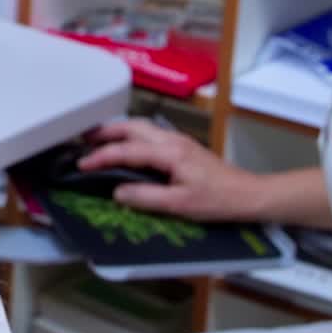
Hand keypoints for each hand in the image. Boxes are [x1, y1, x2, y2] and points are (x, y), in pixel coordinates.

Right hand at [78, 118, 263, 219]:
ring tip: (100, 141)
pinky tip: (128, 147)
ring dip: (117, 131)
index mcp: (168, 152)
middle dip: (105, 132)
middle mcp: (171, 140)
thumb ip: (146, 197)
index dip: (101, 156)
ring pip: (140, 127)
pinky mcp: (182, 147)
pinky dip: (131, 136)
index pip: (126, 150)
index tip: (82, 164)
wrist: (248, 195)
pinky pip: (149, 134)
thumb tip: (118, 192)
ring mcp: (178, 141)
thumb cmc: (218, 200)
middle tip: (84, 140)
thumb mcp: (180, 205)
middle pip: (131, 127)